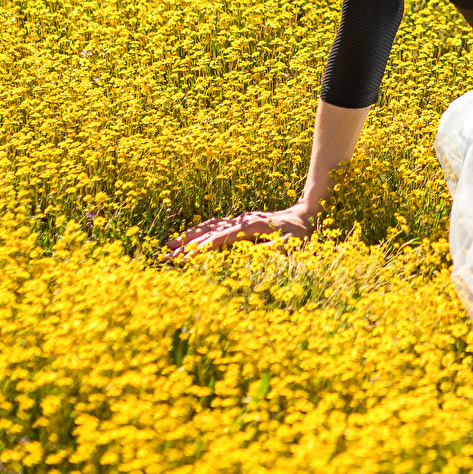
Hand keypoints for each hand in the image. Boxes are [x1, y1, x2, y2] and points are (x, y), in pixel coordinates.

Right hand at [167, 200, 314, 259]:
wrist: (305, 213)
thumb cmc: (300, 233)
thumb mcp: (291, 244)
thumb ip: (271, 249)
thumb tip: (251, 253)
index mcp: (250, 227)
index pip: (220, 239)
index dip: (202, 249)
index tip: (185, 259)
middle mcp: (241, 221)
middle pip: (208, 232)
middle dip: (187, 244)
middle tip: (166, 254)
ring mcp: (239, 220)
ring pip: (209, 226)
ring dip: (189, 235)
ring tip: (170, 244)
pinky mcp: (240, 222)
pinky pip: (215, 225)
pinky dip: (200, 230)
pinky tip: (189, 235)